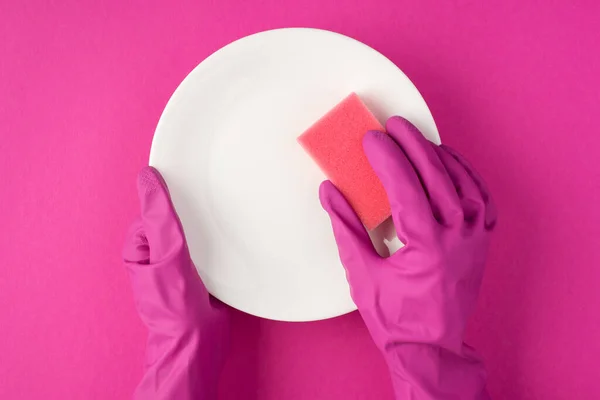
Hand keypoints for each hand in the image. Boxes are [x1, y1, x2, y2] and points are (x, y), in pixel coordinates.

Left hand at [123, 167, 229, 399]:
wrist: (199, 343)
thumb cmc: (176, 304)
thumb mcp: (168, 254)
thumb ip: (159, 217)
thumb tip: (147, 178)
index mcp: (140, 248)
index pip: (155, 210)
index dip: (173, 199)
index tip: (192, 187)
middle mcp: (157, 256)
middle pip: (176, 221)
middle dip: (193, 214)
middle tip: (212, 207)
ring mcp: (178, 266)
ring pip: (193, 234)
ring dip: (208, 229)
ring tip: (223, 221)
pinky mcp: (198, 275)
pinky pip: (206, 249)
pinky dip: (217, 244)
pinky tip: (229, 242)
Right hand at [320, 117, 495, 398]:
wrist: (431, 348)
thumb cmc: (396, 318)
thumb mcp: (362, 274)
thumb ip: (346, 228)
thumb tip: (330, 193)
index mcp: (425, 245)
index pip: (405, 188)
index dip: (387, 159)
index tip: (372, 139)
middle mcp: (455, 238)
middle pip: (436, 177)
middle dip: (413, 145)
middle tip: (395, 125)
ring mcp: (473, 239)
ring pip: (463, 184)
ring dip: (440, 157)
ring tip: (419, 139)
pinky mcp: (480, 243)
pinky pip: (482, 200)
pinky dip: (467, 176)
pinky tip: (451, 164)